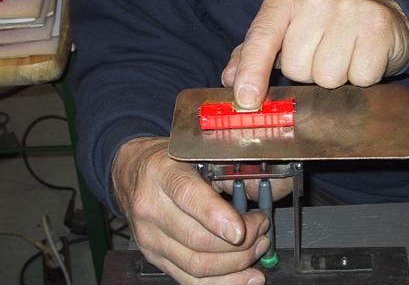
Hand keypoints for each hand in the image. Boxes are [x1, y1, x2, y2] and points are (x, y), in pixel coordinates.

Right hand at [112, 137, 270, 284]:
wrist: (130, 171)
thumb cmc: (165, 161)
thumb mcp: (190, 153)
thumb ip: (220, 171)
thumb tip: (254, 193)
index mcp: (162, 173)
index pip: (188, 197)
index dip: (217, 217)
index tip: (241, 229)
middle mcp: (151, 207)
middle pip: (198, 239)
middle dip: (241, 242)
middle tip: (261, 230)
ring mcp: (150, 237)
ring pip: (197, 265)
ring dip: (236, 263)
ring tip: (258, 250)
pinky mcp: (154, 256)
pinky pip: (190, 280)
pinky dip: (223, 283)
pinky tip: (246, 277)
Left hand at [222, 0, 408, 108]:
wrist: (378, 15)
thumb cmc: (321, 28)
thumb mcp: (283, 32)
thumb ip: (253, 54)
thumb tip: (230, 78)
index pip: (262, 36)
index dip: (252, 71)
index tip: (246, 100)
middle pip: (296, 66)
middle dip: (306, 72)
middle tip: (319, 55)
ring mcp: (350, 6)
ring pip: (326, 76)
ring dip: (332, 78)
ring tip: (341, 56)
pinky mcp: (377, 25)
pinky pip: (358, 77)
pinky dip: (359, 78)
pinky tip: (360, 57)